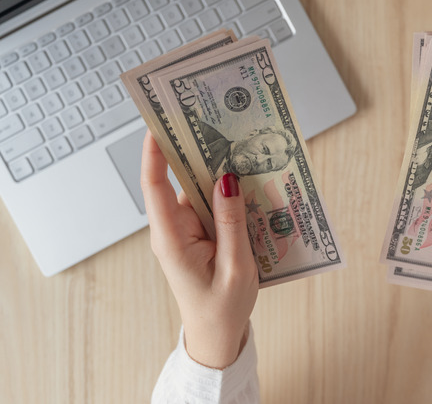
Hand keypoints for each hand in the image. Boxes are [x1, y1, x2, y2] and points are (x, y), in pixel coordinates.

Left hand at [141, 131, 258, 368]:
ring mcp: (187, 231)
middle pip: (180, 181)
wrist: (217, 336)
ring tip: (244, 150)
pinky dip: (229, 194)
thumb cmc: (222, 308)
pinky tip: (251, 182)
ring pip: (200, 191)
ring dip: (220, 173)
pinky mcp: (201, 234)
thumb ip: (231, 222)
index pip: (155, 187)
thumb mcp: (235, 266)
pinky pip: (213, 205)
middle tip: (220, 125)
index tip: (159, 122)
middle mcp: (175, 229)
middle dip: (197, 153)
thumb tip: (227, 179)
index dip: (154, 153)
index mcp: (172, 238)